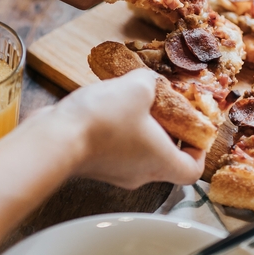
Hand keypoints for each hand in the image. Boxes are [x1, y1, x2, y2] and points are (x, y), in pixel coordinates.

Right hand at [58, 71, 205, 188]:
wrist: (55, 138)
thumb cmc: (103, 121)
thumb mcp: (138, 87)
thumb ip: (150, 82)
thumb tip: (147, 81)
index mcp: (161, 162)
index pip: (193, 171)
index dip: (199, 151)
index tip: (195, 130)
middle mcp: (140, 173)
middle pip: (166, 157)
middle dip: (168, 129)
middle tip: (166, 106)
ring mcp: (115, 171)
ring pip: (139, 150)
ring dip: (141, 125)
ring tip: (134, 99)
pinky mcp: (94, 162)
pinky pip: (115, 145)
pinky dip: (118, 127)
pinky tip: (110, 103)